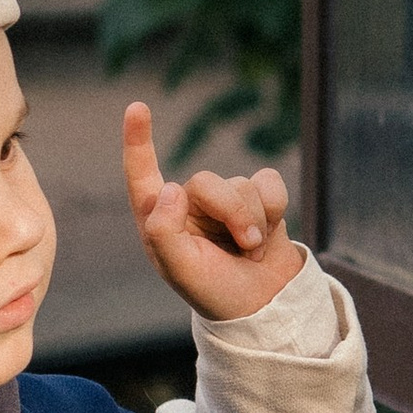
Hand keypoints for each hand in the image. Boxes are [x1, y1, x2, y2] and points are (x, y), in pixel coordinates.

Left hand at [123, 102, 302, 321]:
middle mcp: (188, 205)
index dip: (138, 141)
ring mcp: (224, 201)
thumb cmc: (216, 292)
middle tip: (243, 248)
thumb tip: (169, 187)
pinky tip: (271, 233)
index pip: (143, 175)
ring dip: (255, 221)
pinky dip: (275, 208)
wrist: (265, 305)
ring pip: (242, 184)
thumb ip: (165, 231)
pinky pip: (269, 181)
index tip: (137, 108)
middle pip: (207, 181)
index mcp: (160, 220)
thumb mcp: (181, 271)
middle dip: (232, 214)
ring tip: (252, 250)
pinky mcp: (258, 198)